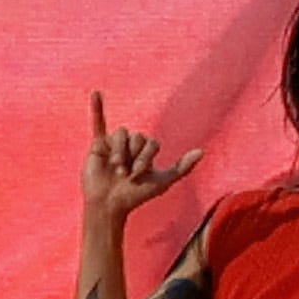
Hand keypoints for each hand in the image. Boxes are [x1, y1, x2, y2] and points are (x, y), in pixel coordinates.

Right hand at [85, 94, 199, 231]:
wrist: (110, 205)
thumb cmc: (136, 196)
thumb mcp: (163, 182)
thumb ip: (182, 167)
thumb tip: (202, 151)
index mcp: (146, 150)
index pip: (151, 142)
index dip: (146, 157)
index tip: (139, 174)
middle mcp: (131, 144)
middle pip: (138, 137)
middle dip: (134, 156)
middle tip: (127, 174)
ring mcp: (114, 144)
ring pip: (122, 134)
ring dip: (121, 153)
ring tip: (116, 170)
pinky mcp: (98, 146)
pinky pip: (98, 123)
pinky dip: (97, 108)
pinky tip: (96, 93)